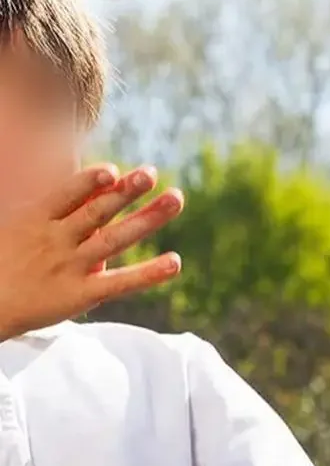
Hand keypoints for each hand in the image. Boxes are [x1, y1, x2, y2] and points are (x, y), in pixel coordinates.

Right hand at [0, 165, 182, 339]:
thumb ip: (50, 204)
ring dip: (147, 218)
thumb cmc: (2, 258)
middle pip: (96, 212)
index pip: (67, 194)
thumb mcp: (16, 222)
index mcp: (35, 218)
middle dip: (126, 191)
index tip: (112, 171)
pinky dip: (149, 273)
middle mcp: (56, 240)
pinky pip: (121, 283)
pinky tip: (175, 262)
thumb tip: (79, 174)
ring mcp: (70, 267)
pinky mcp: (81, 294)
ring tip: (176, 198)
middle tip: (152, 173)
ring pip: (114, 239)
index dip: (89, 181)